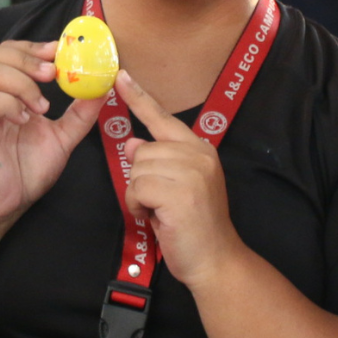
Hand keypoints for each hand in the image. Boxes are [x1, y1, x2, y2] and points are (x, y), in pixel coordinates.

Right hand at [0, 40, 103, 226]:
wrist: (3, 204)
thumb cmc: (26, 170)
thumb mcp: (62, 138)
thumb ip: (80, 114)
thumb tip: (103, 89)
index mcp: (11, 93)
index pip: (12, 51)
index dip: (34, 46)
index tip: (58, 53)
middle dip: (27, 56)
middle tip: (52, 75)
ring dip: (21, 83)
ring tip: (41, 107)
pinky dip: (8, 103)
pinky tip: (24, 120)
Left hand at [113, 70, 246, 286]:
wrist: (215, 260)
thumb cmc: (193, 227)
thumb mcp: (175, 187)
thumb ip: (158, 162)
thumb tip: (134, 143)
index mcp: (199, 149)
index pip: (163, 118)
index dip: (140, 98)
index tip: (121, 77)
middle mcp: (198, 154)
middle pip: (142, 150)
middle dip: (141, 180)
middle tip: (162, 203)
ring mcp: (192, 172)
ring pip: (137, 169)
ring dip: (139, 195)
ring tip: (162, 211)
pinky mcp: (180, 192)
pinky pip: (137, 188)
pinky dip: (139, 206)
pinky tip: (158, 218)